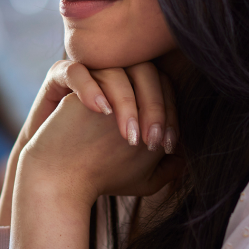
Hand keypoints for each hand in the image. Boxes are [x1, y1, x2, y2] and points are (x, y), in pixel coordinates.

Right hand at [4, 63, 181, 248]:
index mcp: (137, 92)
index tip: (167, 145)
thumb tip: (188, 158)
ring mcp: (89, 75)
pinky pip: (77, 71)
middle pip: (145, 73)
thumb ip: (166, 166)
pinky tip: (101, 113)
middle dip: (154, 108)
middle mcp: (116, 77)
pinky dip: (91, 88)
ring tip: (128, 135)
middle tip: (150, 142)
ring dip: (128, 102)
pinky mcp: (60, 79)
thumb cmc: (101, 173)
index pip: (163, 87)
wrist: (60, 178)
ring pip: (116, 70)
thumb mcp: (141, 173)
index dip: (170, 113)